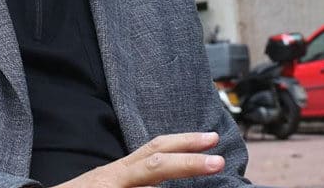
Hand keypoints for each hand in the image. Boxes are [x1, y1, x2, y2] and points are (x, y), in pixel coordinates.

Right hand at [51, 132, 224, 187]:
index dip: (184, 143)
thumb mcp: (113, 184)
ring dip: (175, 170)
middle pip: (153, 161)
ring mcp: (106, 187)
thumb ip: (139, 181)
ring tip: (206, 168)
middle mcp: (113, 176)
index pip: (154, 150)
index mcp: (120, 171)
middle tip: (217, 161)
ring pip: (146, 181)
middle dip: (187, 160)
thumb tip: (164, 184)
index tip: (212, 140)